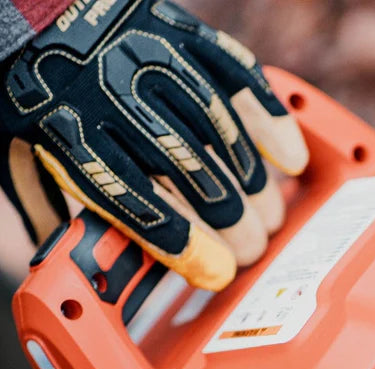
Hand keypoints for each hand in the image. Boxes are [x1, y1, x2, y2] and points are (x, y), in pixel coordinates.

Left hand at [0, 1, 308, 290]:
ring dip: (256, 185)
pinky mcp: (181, 34)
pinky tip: (291, 158)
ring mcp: (154, 59)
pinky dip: (272, 122)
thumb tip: (68, 257)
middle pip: (193, 175)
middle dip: (235, 224)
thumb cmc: (24, 81)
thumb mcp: (16, 148)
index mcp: (70, 133)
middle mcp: (116, 96)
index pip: (142, 206)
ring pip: (222, 134)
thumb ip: (48, 202)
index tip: (219, 272)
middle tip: (253, 248)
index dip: (189, 248)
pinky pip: (240, 79)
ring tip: (269, 214)